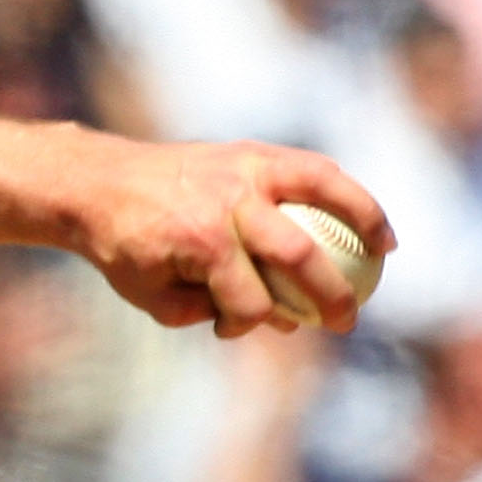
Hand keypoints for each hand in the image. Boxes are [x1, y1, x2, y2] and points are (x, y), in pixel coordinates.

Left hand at [69, 135, 393, 336]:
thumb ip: (208, 312)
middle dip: (328, 297)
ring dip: (364, 223)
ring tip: (385, 254)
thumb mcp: (151, 294)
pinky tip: (366, 216)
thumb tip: (278, 320)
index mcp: (200, 243)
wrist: (96, 182)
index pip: (250, 302)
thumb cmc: (123, 244)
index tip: (233, 329)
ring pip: (322, 191)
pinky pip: (310, 169)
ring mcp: (242, 171)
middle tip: (344, 323)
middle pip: (297, 256)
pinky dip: (345, 190)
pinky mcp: (249, 152)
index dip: (246, 324)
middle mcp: (227, 203)